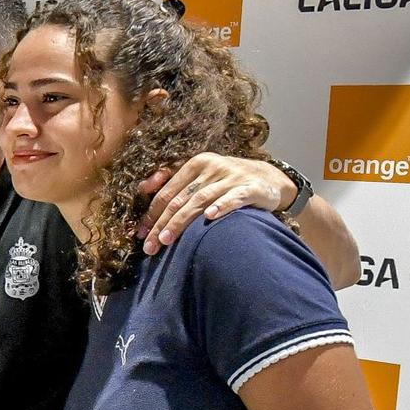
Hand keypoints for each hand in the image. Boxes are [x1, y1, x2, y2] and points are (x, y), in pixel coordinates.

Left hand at [137, 154, 293, 254]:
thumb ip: (174, 181)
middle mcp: (213, 168)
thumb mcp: (201, 175)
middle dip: (162, 224)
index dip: (153, 213)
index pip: (168, 192)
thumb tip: (143, 187)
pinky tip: (210, 217)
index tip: (141, 234)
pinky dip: (221, 207)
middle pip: (181, 199)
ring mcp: (233, 177)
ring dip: (181, 221)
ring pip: (201, 200)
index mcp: (196, 164)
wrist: (268, 178)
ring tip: (166, 240)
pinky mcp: (252, 188)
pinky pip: (234, 198)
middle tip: (150, 245)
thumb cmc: (226, 181)